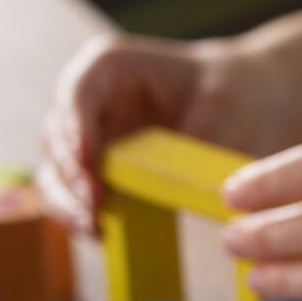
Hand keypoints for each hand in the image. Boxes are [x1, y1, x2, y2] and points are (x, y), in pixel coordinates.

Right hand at [37, 33, 293, 233]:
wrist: (244, 105)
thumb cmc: (230, 93)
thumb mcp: (221, 107)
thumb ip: (193, 138)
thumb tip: (171, 182)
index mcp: (110, 66)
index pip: (78, 92)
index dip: (75, 129)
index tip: (87, 164)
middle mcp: (90, 100)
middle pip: (58, 136)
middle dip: (70, 175)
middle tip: (93, 207)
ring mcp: (89, 137)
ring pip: (57, 171)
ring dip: (67, 201)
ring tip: (93, 227)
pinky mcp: (97, 171)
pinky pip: (75, 196)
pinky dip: (81, 215)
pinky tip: (102, 233)